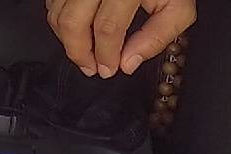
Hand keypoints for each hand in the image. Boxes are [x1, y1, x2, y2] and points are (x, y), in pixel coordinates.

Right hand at [46, 0, 195, 77]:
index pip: (107, 27)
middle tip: (90, 67)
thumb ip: (157, 36)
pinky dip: (60, 20)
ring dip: (66, 39)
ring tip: (82, 52)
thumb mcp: (176, 7)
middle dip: (79, 52)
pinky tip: (76, 30)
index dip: (106, 55)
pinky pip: (53, 1)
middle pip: (74, 21)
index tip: (109, 69)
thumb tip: (128, 62)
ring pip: (58, 13)